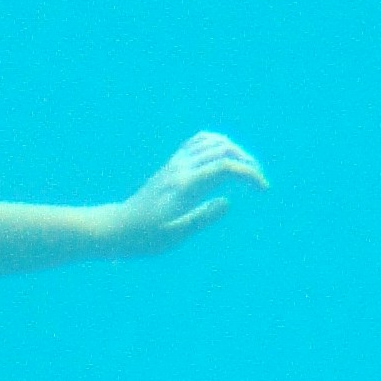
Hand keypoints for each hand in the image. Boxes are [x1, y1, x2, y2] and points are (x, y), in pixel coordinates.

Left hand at [105, 133, 267, 256]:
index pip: (225, 167)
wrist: (117, 228)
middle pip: (224, 150)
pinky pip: (197, 142)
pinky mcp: (171, 164)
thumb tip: (228, 201)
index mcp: (185, 186)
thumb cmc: (145, 238)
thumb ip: (202, 218)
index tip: (262, 190)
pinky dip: (217, 143)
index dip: (249, 175)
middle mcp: (181, 169)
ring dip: (235, 151)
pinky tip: (225, 156)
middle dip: (248, 162)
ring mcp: (175, 163)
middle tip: (259, 182)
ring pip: (212, 142)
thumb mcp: (174, 236)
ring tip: (246, 169)